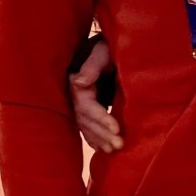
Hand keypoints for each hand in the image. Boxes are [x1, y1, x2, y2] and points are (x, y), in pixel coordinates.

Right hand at [70, 37, 122, 152]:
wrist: (107, 48)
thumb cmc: (107, 47)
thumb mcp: (102, 50)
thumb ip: (93, 64)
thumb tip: (78, 82)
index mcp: (78, 83)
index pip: (86, 107)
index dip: (101, 119)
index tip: (117, 129)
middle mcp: (75, 96)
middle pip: (85, 121)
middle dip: (102, 134)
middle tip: (120, 144)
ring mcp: (79, 104)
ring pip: (86, 127)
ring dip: (100, 139)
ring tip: (116, 149)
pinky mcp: (86, 109)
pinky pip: (87, 128)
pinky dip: (95, 139)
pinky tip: (104, 149)